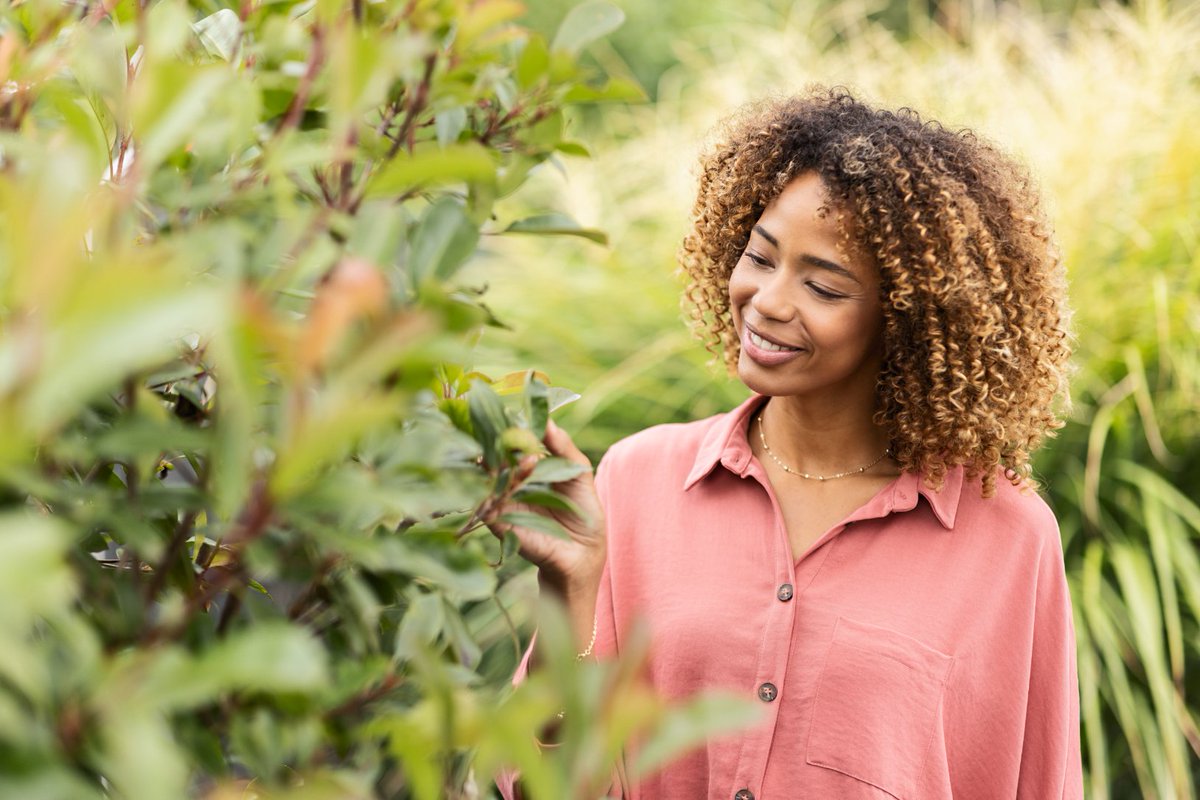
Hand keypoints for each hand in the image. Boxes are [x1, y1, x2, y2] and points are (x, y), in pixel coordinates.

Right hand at [486, 420, 605, 599]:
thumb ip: (564, 448)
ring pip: (488, 480)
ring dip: (503, 469)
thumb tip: (548, 420)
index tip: (514, 411)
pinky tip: (506, 488)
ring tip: (528, 461)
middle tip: (514, 432)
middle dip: (501, 444)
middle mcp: (510, 484)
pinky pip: (488, 509)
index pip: (511, 443)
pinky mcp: (502, 526)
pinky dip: (491, 498)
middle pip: (494, 458)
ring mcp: (503, 504)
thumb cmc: (583, 512)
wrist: (585, 554)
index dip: (510, 428)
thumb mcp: (579, 473)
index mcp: (526, 469)